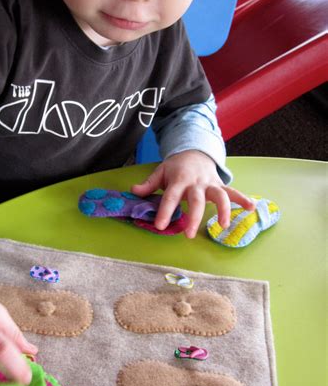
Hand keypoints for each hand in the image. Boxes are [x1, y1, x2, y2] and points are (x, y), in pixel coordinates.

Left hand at [132, 150, 254, 237]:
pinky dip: (243, 199)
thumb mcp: (160, 172)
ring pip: (219, 195)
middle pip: (196, 200)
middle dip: (194, 216)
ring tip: (224, 225)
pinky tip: (251, 208)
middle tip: (189, 234)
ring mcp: (210, 184)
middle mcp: (196, 182)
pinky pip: (233, 192)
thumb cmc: (176, 167)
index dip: (165, 211)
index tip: (161, 226)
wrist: (195, 151)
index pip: (170, 197)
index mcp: (179, 180)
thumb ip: (149, 184)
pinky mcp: (220, 185)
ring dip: (223, 210)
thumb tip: (134, 191)